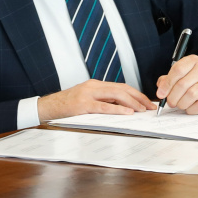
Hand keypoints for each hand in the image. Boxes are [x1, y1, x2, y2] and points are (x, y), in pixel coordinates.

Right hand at [37, 79, 154, 122]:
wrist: (48, 107)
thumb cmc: (67, 105)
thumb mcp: (87, 100)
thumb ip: (102, 101)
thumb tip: (123, 108)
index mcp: (95, 85)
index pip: (121, 86)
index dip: (136, 94)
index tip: (147, 101)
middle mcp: (93, 86)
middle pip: (121, 89)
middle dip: (139, 97)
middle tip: (150, 106)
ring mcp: (88, 94)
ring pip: (115, 95)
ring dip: (132, 102)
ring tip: (142, 109)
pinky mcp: (83, 105)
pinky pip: (103, 107)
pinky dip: (118, 109)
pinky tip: (127, 112)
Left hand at [155, 55, 197, 113]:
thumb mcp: (185, 73)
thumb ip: (170, 79)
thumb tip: (160, 89)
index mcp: (193, 60)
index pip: (177, 70)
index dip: (167, 84)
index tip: (160, 94)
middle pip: (183, 84)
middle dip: (173, 97)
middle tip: (170, 103)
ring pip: (191, 95)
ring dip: (182, 103)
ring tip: (180, 105)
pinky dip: (191, 109)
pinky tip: (189, 109)